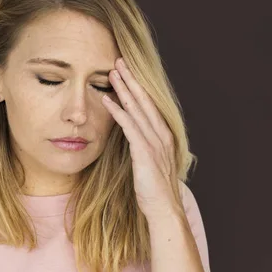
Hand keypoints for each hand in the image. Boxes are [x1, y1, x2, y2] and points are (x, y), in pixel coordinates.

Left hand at [101, 57, 182, 220]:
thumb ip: (143, 147)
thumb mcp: (150, 163)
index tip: (127, 72)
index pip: (149, 105)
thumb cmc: (154, 189)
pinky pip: (130, 127)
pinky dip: (118, 112)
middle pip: (145, 101)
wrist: (163, 209)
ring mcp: (154, 143)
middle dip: (131, 80)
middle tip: (119, 61)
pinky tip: (107, 101)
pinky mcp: (145, 152)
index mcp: (163, 136)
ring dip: (124, 89)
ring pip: (138, 109)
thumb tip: (133, 137)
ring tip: (112, 73)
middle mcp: (161, 135)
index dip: (138, 87)